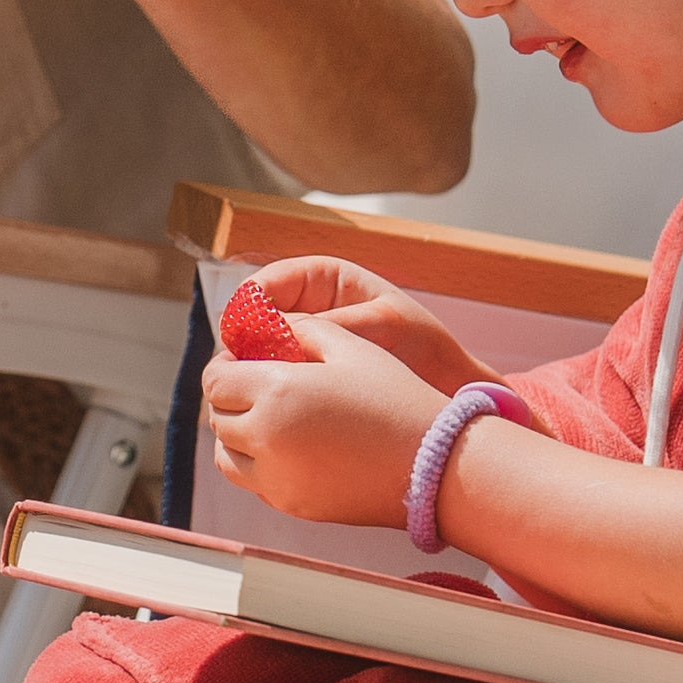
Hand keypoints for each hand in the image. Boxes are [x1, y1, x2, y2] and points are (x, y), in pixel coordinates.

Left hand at [196, 314, 453, 530]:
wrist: (436, 466)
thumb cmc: (397, 399)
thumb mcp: (352, 347)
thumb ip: (301, 330)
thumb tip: (265, 328)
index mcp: (277, 393)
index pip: (214, 381)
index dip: (223, 367)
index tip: (242, 361)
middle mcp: (267, 439)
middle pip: (217, 417)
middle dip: (231, 398)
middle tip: (258, 386)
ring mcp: (277, 479)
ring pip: (226, 457)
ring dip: (237, 435)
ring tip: (269, 419)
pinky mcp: (292, 504)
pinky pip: (254, 483)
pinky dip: (257, 464)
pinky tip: (290, 447)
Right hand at [244, 255, 482, 395]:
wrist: (444, 385)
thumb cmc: (423, 345)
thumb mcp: (384, 326)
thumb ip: (333, 323)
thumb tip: (279, 329)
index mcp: (322, 278)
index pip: (267, 282)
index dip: (246, 306)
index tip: (239, 335)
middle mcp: (306, 305)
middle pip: (253, 318)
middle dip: (245, 342)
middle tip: (244, 369)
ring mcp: (303, 340)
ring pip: (259, 349)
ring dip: (256, 368)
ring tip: (262, 389)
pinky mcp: (304, 373)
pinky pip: (275, 374)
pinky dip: (271, 387)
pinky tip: (275, 404)